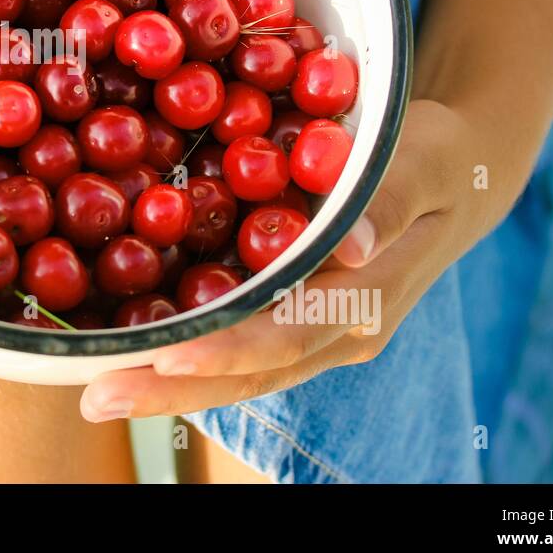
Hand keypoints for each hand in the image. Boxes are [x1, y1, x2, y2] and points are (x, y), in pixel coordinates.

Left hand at [80, 99, 519, 421]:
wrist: (456, 176)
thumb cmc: (437, 155)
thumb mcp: (427, 157)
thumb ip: (392, 196)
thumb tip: (352, 246)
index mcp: (370, 299)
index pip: (292, 335)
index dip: (230, 350)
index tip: (167, 355)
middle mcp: (340, 331)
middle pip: (252, 372)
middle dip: (174, 389)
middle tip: (97, 396)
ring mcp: (316, 332)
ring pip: (238, 372)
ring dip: (168, 386)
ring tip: (96, 391)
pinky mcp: (293, 316)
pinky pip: (236, 344)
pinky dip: (183, 355)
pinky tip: (125, 351)